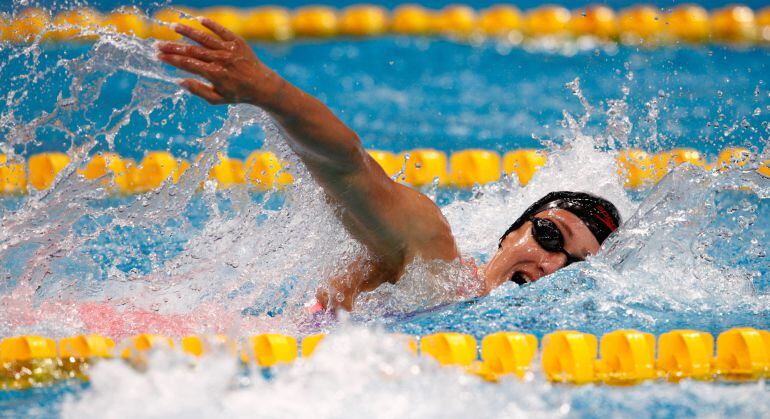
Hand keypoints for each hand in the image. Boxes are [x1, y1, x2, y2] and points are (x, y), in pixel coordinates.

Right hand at [156, 18, 282, 105]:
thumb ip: (198, 90)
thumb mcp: (217, 99)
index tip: (158, 56)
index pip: (187, 64)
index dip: (171, 60)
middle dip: (172, 47)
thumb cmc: (237, 93)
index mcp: (214, 74)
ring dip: (187, 32)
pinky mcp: (238, 41)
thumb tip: (179, 81)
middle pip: (191, 51)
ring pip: (204, 38)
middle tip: (157, 44)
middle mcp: (220, 60)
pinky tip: (199, 19)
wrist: (262, 85)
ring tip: (173, 27)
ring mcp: (229, 49)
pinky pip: (222, 31)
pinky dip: (211, 25)